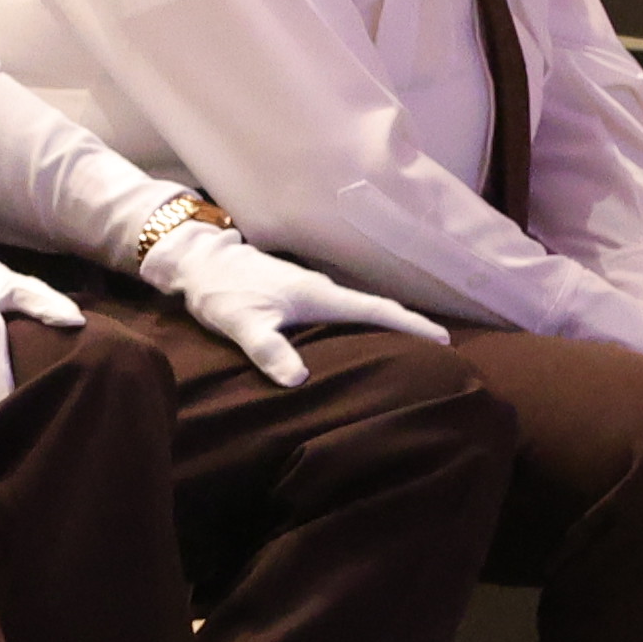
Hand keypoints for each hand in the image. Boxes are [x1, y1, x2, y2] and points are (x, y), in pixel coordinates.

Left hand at [138, 218, 448, 385]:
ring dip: (384, 325)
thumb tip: (298, 380)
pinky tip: (357, 338)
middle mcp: (322, 290)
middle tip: (439, 350)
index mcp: (320, 296)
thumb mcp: (242, 323)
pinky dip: (358, 322)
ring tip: (408, 348)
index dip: (412, 325)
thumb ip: (268, 349)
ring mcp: (310, 290)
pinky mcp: (296, 294)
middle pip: (375, 310)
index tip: (445, 340)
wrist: (198, 261)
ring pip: (357, 310)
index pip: (378, 311)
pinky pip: (339, 311)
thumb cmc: (221, 291)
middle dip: (408, 327)